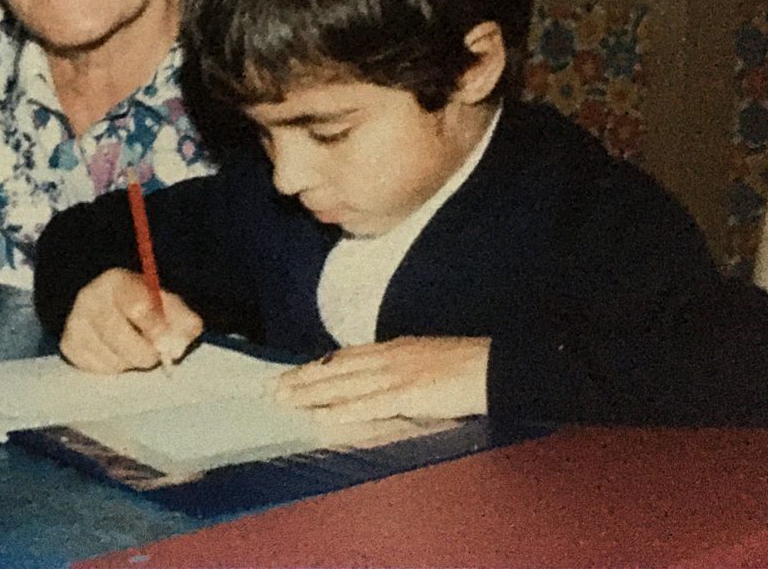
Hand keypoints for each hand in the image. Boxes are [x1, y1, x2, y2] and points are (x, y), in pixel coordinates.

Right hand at [59, 267, 203, 373]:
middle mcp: (91, 298)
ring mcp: (76, 322)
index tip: (166, 343)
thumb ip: (182, 321)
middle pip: (121, 337)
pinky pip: (99, 369)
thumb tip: (177, 347)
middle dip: (145, 352)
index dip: (155, 327)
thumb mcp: (166, 303)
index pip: (137, 305)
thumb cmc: (143, 303)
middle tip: (156, 353)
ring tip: (134, 347)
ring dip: (130, 362)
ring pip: (111, 358)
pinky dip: (114, 367)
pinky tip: (116, 352)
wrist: (105, 303)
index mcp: (118, 281)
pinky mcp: (68, 345)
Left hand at [275, 335, 490, 422]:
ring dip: (312, 393)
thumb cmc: (465, 365)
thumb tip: (377, 386)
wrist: (494, 365)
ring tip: (286, 400)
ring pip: (345, 385)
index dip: (316, 367)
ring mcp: (397, 375)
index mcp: (392, 350)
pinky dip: (344, 411)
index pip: (345, 358)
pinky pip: (370, 404)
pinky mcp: (408, 394)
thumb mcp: (423, 361)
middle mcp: (388, 358)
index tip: (291, 373)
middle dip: (303, 379)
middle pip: (336, 369)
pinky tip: (324, 417)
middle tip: (273, 388)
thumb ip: (398, 371)